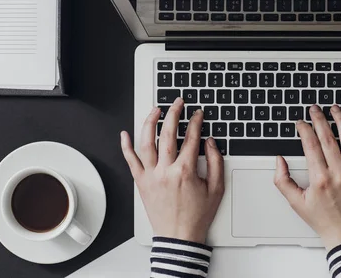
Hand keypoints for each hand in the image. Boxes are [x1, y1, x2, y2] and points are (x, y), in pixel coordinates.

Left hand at [121, 98, 224, 243]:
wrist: (179, 237)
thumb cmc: (197, 215)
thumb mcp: (216, 188)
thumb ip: (216, 162)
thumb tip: (211, 142)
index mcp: (185, 172)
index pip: (191, 138)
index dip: (195, 122)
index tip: (197, 113)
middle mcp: (166, 171)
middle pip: (167, 134)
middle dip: (173, 114)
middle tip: (177, 103)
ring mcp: (151, 176)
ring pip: (146, 143)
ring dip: (150, 123)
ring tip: (155, 110)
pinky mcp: (141, 183)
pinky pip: (130, 161)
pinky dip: (126, 147)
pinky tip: (125, 134)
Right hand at [274, 104, 340, 249]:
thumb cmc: (323, 220)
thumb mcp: (296, 203)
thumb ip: (283, 180)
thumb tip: (279, 161)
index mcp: (320, 179)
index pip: (311, 145)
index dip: (304, 129)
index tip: (300, 122)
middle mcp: (339, 173)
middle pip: (329, 138)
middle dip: (319, 119)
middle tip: (314, 109)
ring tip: (336, 109)